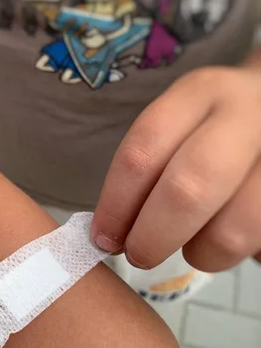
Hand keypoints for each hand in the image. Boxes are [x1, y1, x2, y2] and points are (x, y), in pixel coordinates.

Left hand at [92, 65, 260, 271]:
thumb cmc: (213, 128)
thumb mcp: (181, 125)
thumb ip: (149, 166)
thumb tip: (111, 233)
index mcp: (200, 93)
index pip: (145, 149)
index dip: (116, 204)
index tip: (102, 237)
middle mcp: (245, 116)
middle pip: (189, 188)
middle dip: (153, 236)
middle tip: (138, 254)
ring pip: (231, 230)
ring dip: (199, 252)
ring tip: (192, 246)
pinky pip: (253, 241)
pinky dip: (228, 253)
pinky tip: (220, 237)